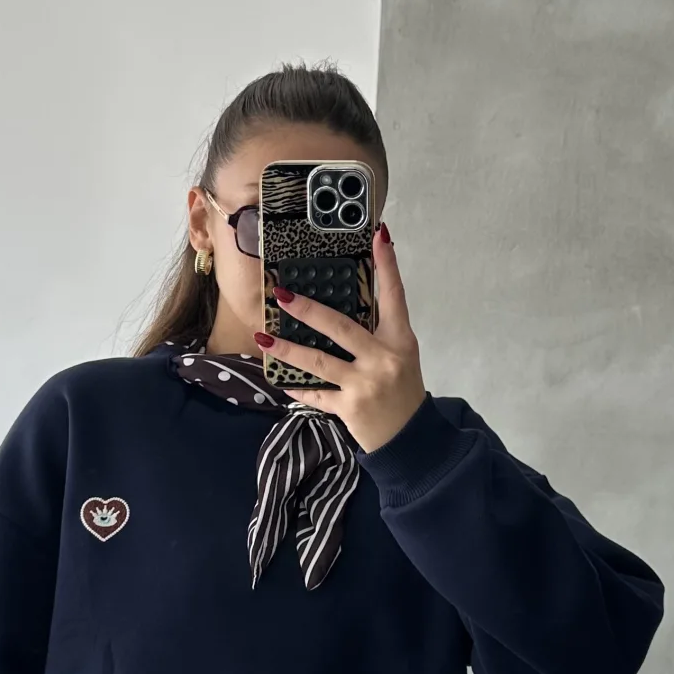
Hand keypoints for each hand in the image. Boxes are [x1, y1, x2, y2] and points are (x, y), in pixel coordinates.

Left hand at [256, 224, 425, 455]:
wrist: (410, 438)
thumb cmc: (403, 390)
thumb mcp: (400, 355)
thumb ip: (378, 332)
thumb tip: (343, 303)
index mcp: (399, 340)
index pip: (395, 296)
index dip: (388, 265)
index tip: (378, 236)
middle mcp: (383, 359)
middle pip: (341, 327)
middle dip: (308, 310)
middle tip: (282, 295)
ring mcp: (364, 385)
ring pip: (319, 361)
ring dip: (287, 349)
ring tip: (263, 339)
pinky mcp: (348, 408)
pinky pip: (315, 394)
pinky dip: (295, 387)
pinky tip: (278, 378)